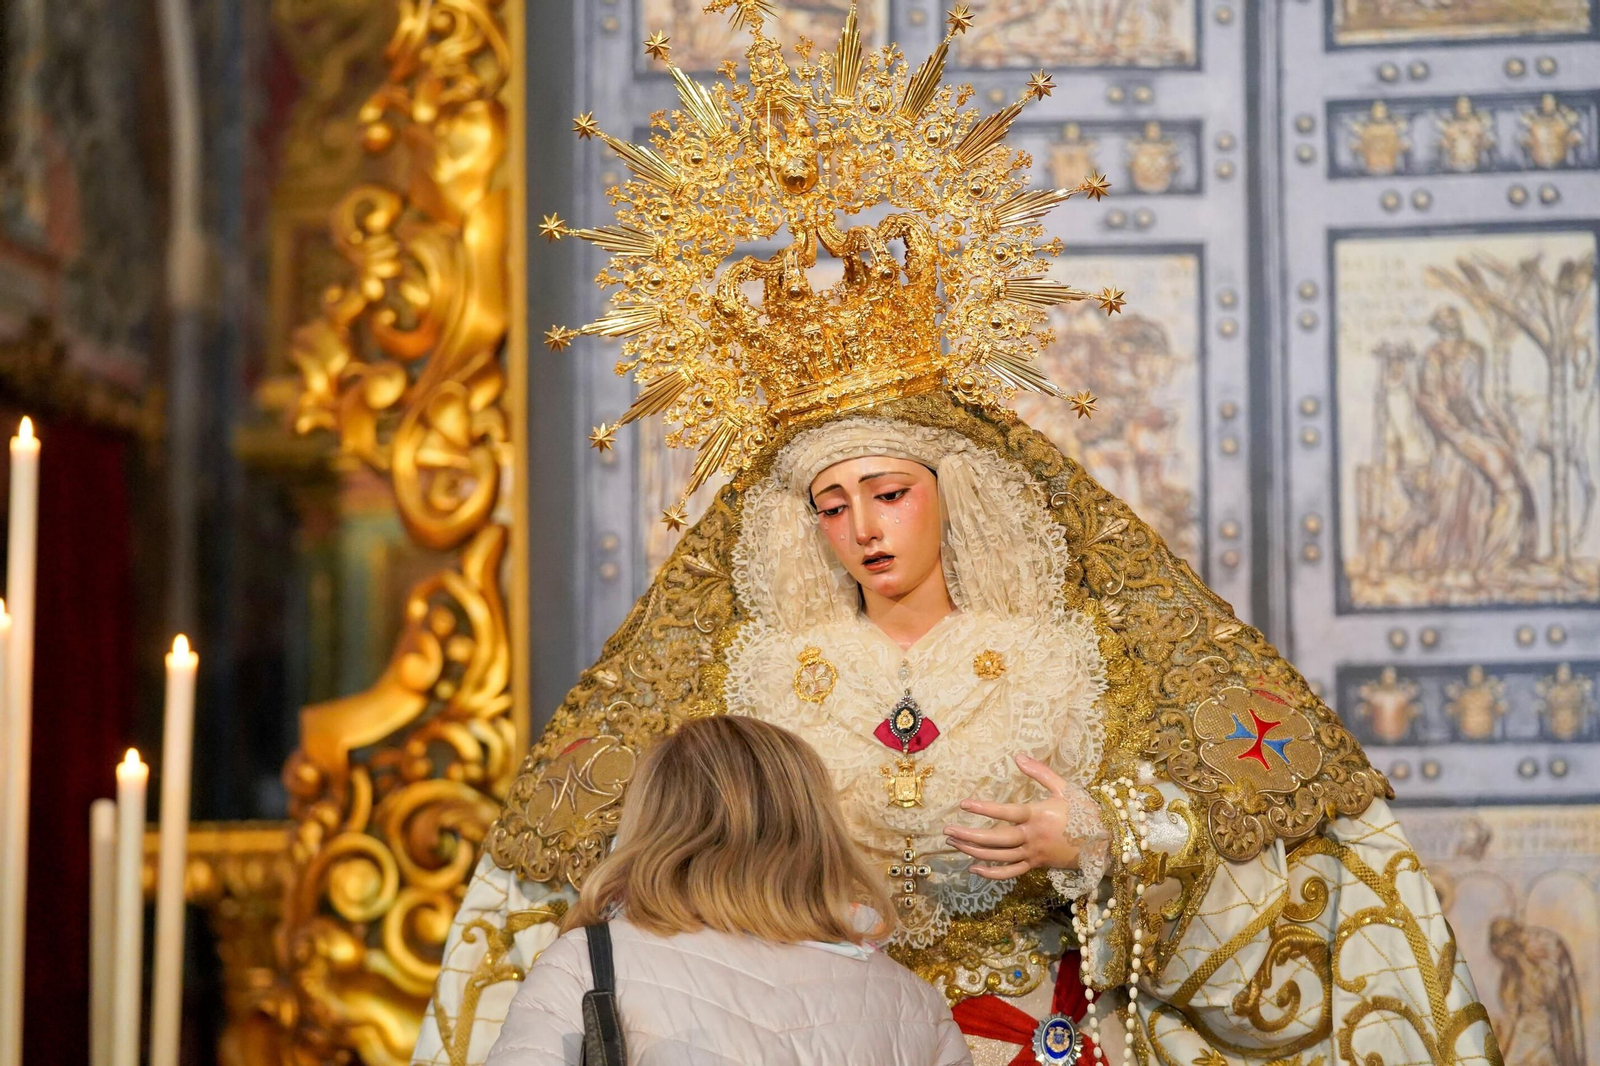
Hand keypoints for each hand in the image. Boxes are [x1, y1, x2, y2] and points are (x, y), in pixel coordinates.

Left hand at [943, 753, 1086, 879]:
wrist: (1105, 842)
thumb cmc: (1085, 811)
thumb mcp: (1064, 788)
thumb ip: (1040, 772)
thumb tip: (1018, 756)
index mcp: (1038, 816)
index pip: (1005, 813)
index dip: (984, 809)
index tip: (964, 804)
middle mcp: (1032, 837)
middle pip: (995, 840)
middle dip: (968, 836)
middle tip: (947, 831)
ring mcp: (1033, 854)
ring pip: (998, 857)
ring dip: (974, 852)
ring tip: (954, 844)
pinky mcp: (1036, 865)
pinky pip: (1010, 873)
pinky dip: (991, 873)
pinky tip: (973, 868)